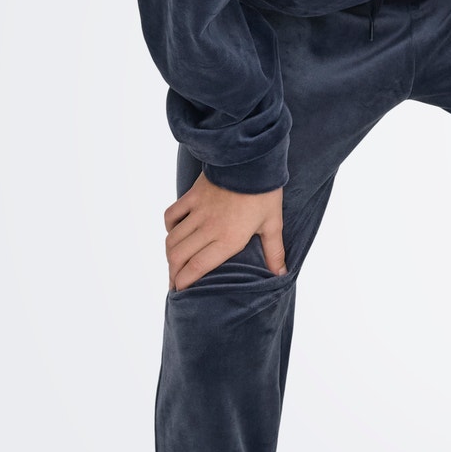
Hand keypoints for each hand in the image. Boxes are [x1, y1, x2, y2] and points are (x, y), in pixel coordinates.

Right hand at [163, 171, 287, 290]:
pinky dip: (169, 227)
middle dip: (173, 274)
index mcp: (228, 238)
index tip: (180, 292)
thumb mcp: (273, 224)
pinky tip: (174, 234)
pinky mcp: (193, 196)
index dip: (184, 283)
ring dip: (169, 255)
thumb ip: (274, 251)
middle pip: (179, 257)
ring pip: (172, 239)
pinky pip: (172, 215)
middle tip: (175, 283)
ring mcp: (198, 211)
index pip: (197, 267)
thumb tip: (281, 274)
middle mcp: (209, 228)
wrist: (252, 159)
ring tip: (172, 265)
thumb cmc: (265, 193)